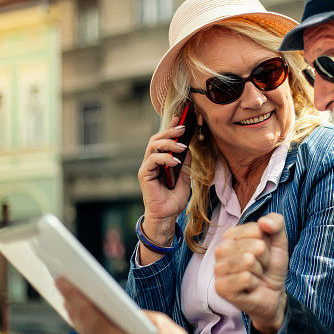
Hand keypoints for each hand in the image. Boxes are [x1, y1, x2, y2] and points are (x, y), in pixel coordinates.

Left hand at [57, 278, 214, 333]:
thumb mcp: (160, 324)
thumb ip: (135, 316)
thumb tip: (118, 310)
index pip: (91, 317)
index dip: (76, 298)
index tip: (64, 282)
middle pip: (84, 331)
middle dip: (74, 308)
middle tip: (65, 290)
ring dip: (81, 325)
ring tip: (75, 307)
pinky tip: (91, 330)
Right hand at [138, 116, 193, 244]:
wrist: (167, 216)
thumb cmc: (174, 199)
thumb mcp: (185, 179)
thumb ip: (186, 164)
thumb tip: (189, 149)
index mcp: (161, 161)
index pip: (164, 140)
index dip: (170, 127)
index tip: (180, 117)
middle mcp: (152, 161)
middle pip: (156, 138)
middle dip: (169, 131)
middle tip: (183, 129)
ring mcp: (147, 167)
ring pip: (153, 146)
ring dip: (168, 143)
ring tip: (181, 147)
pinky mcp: (144, 174)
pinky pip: (152, 160)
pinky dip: (164, 158)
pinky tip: (175, 161)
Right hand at [214, 213, 288, 333]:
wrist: (273, 293)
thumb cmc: (271, 266)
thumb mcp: (279, 241)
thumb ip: (276, 223)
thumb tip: (263, 222)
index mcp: (232, 235)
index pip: (256, 229)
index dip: (267, 242)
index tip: (264, 252)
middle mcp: (221, 250)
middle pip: (255, 246)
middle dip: (265, 258)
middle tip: (260, 267)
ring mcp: (219, 269)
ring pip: (249, 261)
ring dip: (259, 271)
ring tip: (255, 276)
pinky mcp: (221, 287)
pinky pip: (246, 278)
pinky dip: (254, 284)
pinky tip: (250, 287)